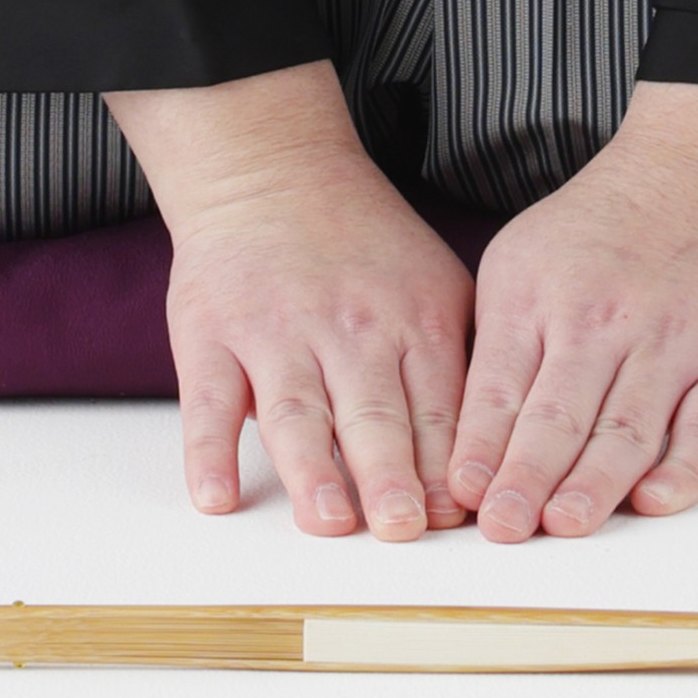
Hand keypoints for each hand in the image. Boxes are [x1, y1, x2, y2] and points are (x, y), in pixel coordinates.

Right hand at [106, 64, 475, 540]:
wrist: (271, 169)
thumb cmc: (363, 247)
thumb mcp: (434, 283)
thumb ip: (459, 363)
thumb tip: (489, 463)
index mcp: (413, 318)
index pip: (437, 405)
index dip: (445, 465)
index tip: (453, 519)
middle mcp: (348, 327)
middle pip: (373, 412)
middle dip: (390, 473)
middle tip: (402, 528)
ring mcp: (276, 331)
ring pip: (296, 411)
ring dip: (312, 469)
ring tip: (330, 520)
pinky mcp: (211, 334)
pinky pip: (209, 400)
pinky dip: (209, 451)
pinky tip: (216, 495)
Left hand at [448, 82, 697, 540]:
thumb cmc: (600, 235)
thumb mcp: (522, 264)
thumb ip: (495, 348)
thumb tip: (464, 449)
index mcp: (537, 294)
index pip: (500, 386)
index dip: (480, 446)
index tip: (463, 495)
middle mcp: (603, 316)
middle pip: (559, 413)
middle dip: (526, 475)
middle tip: (504, 528)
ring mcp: (671, 338)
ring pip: (627, 428)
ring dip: (594, 483)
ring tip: (563, 524)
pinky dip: (682, 468)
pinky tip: (654, 500)